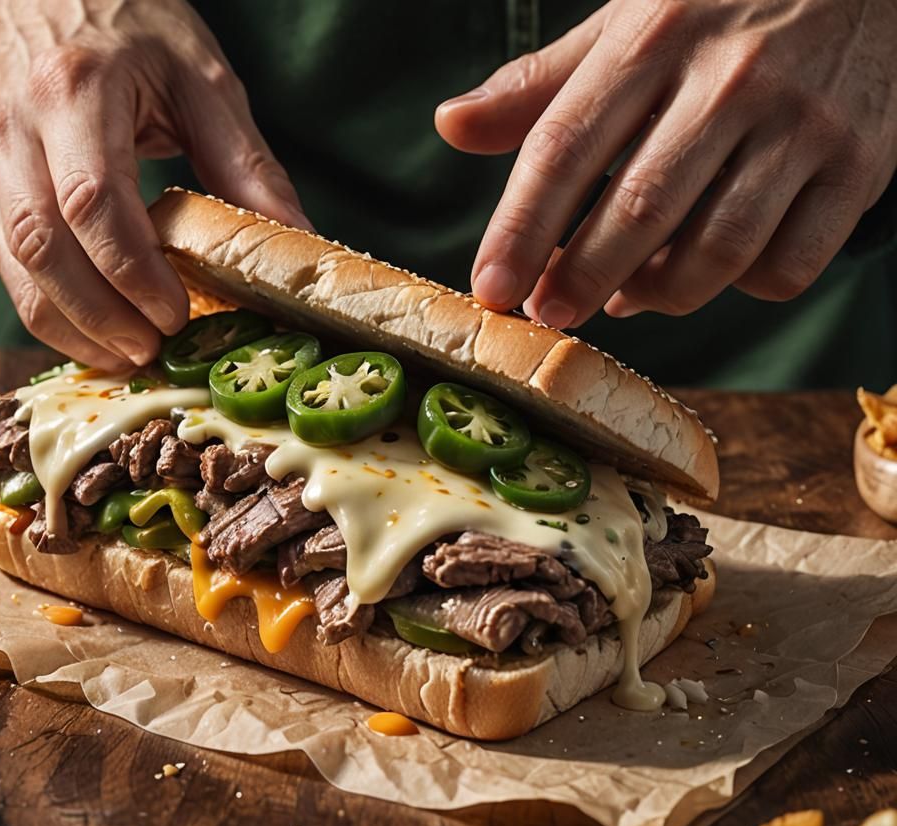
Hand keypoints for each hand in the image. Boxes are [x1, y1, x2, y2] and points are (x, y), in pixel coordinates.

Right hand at [0, 0, 308, 366]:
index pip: (93, 201)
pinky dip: (47, 310)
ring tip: (125, 355)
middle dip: (99, 315)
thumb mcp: (198, 76)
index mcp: (75, 90)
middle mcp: (17, 129)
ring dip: (68, 326)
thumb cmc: (124, 23)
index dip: (133, 272)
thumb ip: (245, 161)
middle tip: (152, 349)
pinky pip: (5, 265)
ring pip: (15, 265)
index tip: (175, 314)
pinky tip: (91, 333)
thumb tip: (296, 239)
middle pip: (44, 245)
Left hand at [436, 0, 896, 327]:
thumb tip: (452, 125)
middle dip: (580, 278)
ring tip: (623, 296)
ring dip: (658, 293)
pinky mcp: (860, 165)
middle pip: (639, 209)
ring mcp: (804, 123)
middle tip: (548, 312)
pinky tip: (708, 274)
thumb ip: (542, 84)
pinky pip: (788, 265)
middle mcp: (732, 78)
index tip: (490, 289)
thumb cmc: (721, 7)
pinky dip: (739, 288)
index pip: (567, 147)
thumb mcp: (627, 23)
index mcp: (656, 37)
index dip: (520, 228)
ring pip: (717, 251)